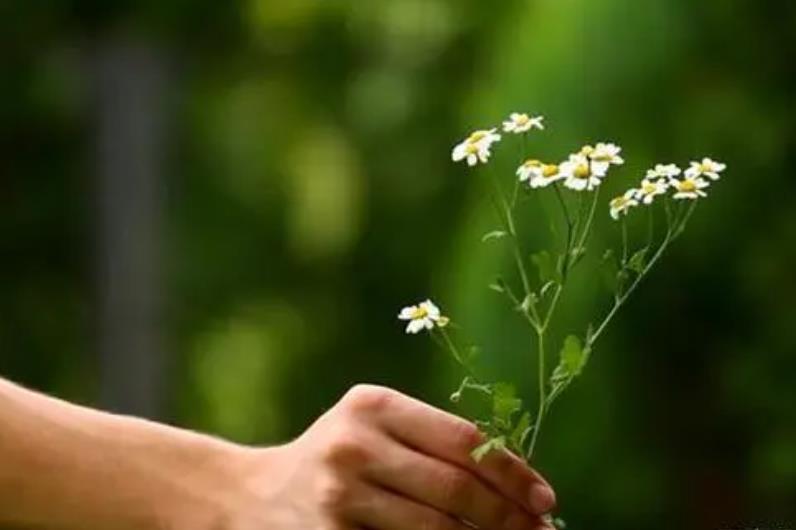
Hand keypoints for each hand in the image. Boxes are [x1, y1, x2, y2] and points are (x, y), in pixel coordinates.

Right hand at [205, 385, 555, 529]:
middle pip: (455, 488)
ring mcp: (340, 495)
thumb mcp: (372, 427)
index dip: (512, 473)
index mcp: (374, 405)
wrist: (250, 497)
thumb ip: (431, 442)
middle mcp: (355, 444)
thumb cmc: (333, 457)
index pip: (463, 440)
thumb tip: (514, 483)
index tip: (545, 498)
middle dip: (508, 517)